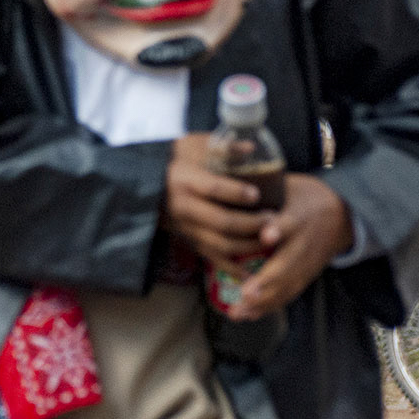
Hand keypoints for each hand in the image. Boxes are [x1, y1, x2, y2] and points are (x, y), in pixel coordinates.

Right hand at [164, 133, 274, 275]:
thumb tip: (251, 148)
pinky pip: (212, 258)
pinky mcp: (189, 240)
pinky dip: (232, 269)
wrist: (146, 181)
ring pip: (220, 244)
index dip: (236, 193)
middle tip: (272, 218)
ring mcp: (186, 228)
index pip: (213, 189)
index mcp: (186, 180)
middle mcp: (184, 207)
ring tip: (270, 238)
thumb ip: (223, 146)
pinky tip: (251, 273)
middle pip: (222, 222)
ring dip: (248, 245)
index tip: (257, 194)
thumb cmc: (176, 159)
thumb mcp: (195, 144)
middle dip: (251, 224)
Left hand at [231, 174, 353, 320]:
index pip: (291, 222)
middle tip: (246, 294)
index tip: (266, 235)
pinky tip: (250, 314)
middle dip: (267, 282)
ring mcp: (308, 262)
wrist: (344, 214)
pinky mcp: (308, 274)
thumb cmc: (307, 197)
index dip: (278, 229)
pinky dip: (271, 305)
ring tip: (239, 312)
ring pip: (287, 285)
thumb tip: (230, 186)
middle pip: (288, 264)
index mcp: (300, 215)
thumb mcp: (291, 186)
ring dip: (264, 301)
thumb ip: (266, 190)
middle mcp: (305, 242)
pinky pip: (290, 292)